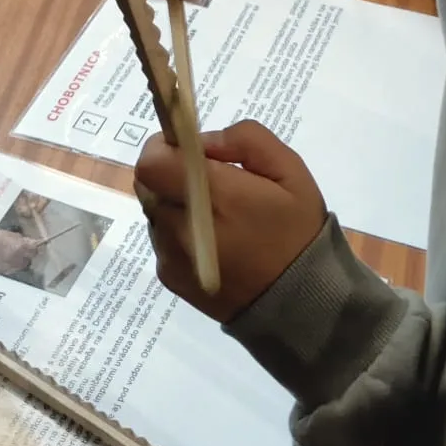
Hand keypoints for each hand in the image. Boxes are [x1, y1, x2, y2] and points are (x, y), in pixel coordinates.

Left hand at [135, 120, 326, 321]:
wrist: (298, 305)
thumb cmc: (298, 232)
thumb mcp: (290, 171)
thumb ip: (246, 140)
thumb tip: (203, 142)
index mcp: (215, 197)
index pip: (152, 164)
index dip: (165, 147)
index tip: (191, 150)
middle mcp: (182, 228)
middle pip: (147, 184)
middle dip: (170, 172)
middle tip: (207, 180)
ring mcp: (171, 257)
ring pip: (153, 210)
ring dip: (172, 202)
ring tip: (215, 215)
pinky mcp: (170, 278)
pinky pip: (160, 238)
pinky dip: (177, 230)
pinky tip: (212, 240)